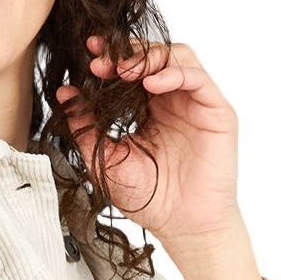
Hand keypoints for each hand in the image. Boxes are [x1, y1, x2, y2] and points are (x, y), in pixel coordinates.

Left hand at [55, 37, 269, 279]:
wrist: (183, 227)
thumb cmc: (150, 199)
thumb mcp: (108, 161)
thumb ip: (86, 129)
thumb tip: (64, 96)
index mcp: (149, 109)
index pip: (131, 70)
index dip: (110, 58)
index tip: (87, 56)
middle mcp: (173, 100)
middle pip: (153, 55)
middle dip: (125, 52)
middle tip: (100, 60)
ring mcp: (195, 103)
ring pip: (177, 57)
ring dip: (149, 57)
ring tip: (123, 70)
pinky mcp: (216, 111)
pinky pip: (197, 78)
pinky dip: (173, 74)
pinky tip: (151, 84)